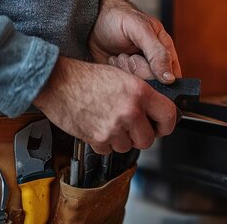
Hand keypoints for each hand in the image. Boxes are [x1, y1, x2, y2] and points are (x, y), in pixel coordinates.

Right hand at [34, 56, 176, 153]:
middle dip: (141, 135)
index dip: (167, 124)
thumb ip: (142, 95)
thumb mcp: (123, 76)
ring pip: (128, 147)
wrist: (57, 82)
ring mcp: (114, 127)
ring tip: (110, 121)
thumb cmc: (87, 77)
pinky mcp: (98, 139)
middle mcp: (130, 111)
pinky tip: (98, 125)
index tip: (162, 126)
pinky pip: (110, 150)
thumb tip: (157, 111)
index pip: (169, 116)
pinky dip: (105, 143)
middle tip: (132, 126)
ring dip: (122, 139)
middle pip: (148, 139)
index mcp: (139, 92)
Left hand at [89, 0, 180, 82]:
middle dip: (137, 69)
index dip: (159, 76)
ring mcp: (138, 72)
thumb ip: (157, 53)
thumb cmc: (118, 19)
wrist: (91, 21)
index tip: (143, 62)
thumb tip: (170, 78)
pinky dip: (115, 74)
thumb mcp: (140, 30)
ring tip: (120, 55)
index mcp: (165, 51)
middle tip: (128, 55)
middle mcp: (154, 64)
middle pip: (153, 83)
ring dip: (125, 70)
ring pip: (138, 86)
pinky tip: (113, 60)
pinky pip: (123, 87)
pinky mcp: (123, 78)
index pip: (172, 76)